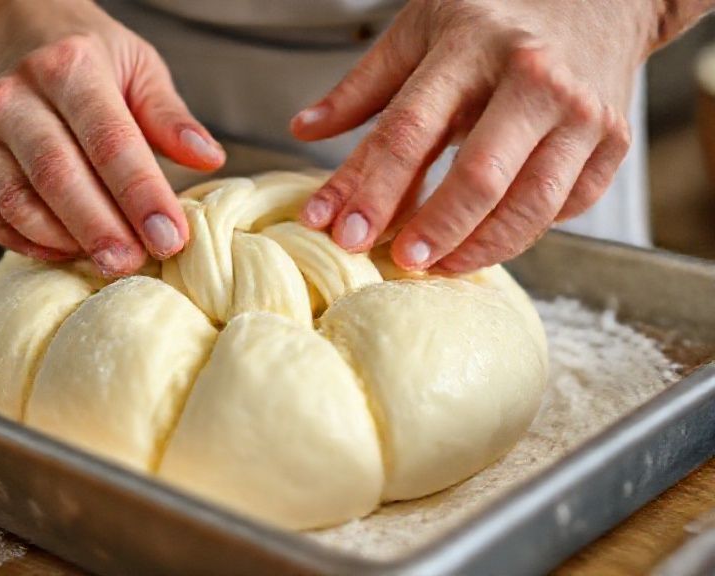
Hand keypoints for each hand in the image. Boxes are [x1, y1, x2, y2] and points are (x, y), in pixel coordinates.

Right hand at [0, 0, 224, 275]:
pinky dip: (29, 243)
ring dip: (65, 242)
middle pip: (59, 177)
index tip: (170, 237)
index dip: (142, 196)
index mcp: (69, 66)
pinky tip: (65, 252)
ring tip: (106, 261)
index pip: (110, 141)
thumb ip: (168, 115)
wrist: (2, 25)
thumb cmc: (81, 52)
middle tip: (134, 263)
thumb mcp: (135, 64)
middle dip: (101, 229)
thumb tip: (209, 159)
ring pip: (19, 202)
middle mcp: (15, 95)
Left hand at [291, 0, 657, 272]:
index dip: (370, 189)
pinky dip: (522, 232)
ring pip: (529, 205)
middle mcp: (532, 79)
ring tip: (437, 266)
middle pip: (477, 177)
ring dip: (478, 248)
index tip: (337, 230)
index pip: (409, 130)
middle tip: (397, 262)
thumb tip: (303, 129)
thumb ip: (361, 87)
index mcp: (470, 47)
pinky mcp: (611, 143)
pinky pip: (563, 207)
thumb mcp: (420, 29)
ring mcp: (581, 114)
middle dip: (432, 230)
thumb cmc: (495, 15)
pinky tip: (486, 239)